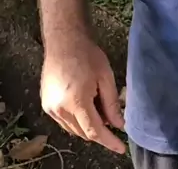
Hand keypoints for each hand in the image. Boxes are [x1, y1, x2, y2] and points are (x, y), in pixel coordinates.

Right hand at [41, 36, 125, 153]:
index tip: (121, 148)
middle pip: (83, 133)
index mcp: (77, 101)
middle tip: (112, 117)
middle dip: (100, 131)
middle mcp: (60, 109)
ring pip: (73, 130)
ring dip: (87, 126)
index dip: (109, 142)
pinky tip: (84, 105)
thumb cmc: (87, 55)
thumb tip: (119, 125)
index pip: (95, 131)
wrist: (64, 41)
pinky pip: (64, 122)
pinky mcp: (45, 105)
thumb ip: (112, 104)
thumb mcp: (105, 77)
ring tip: (97, 107)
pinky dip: (76, 120)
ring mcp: (50, 108)